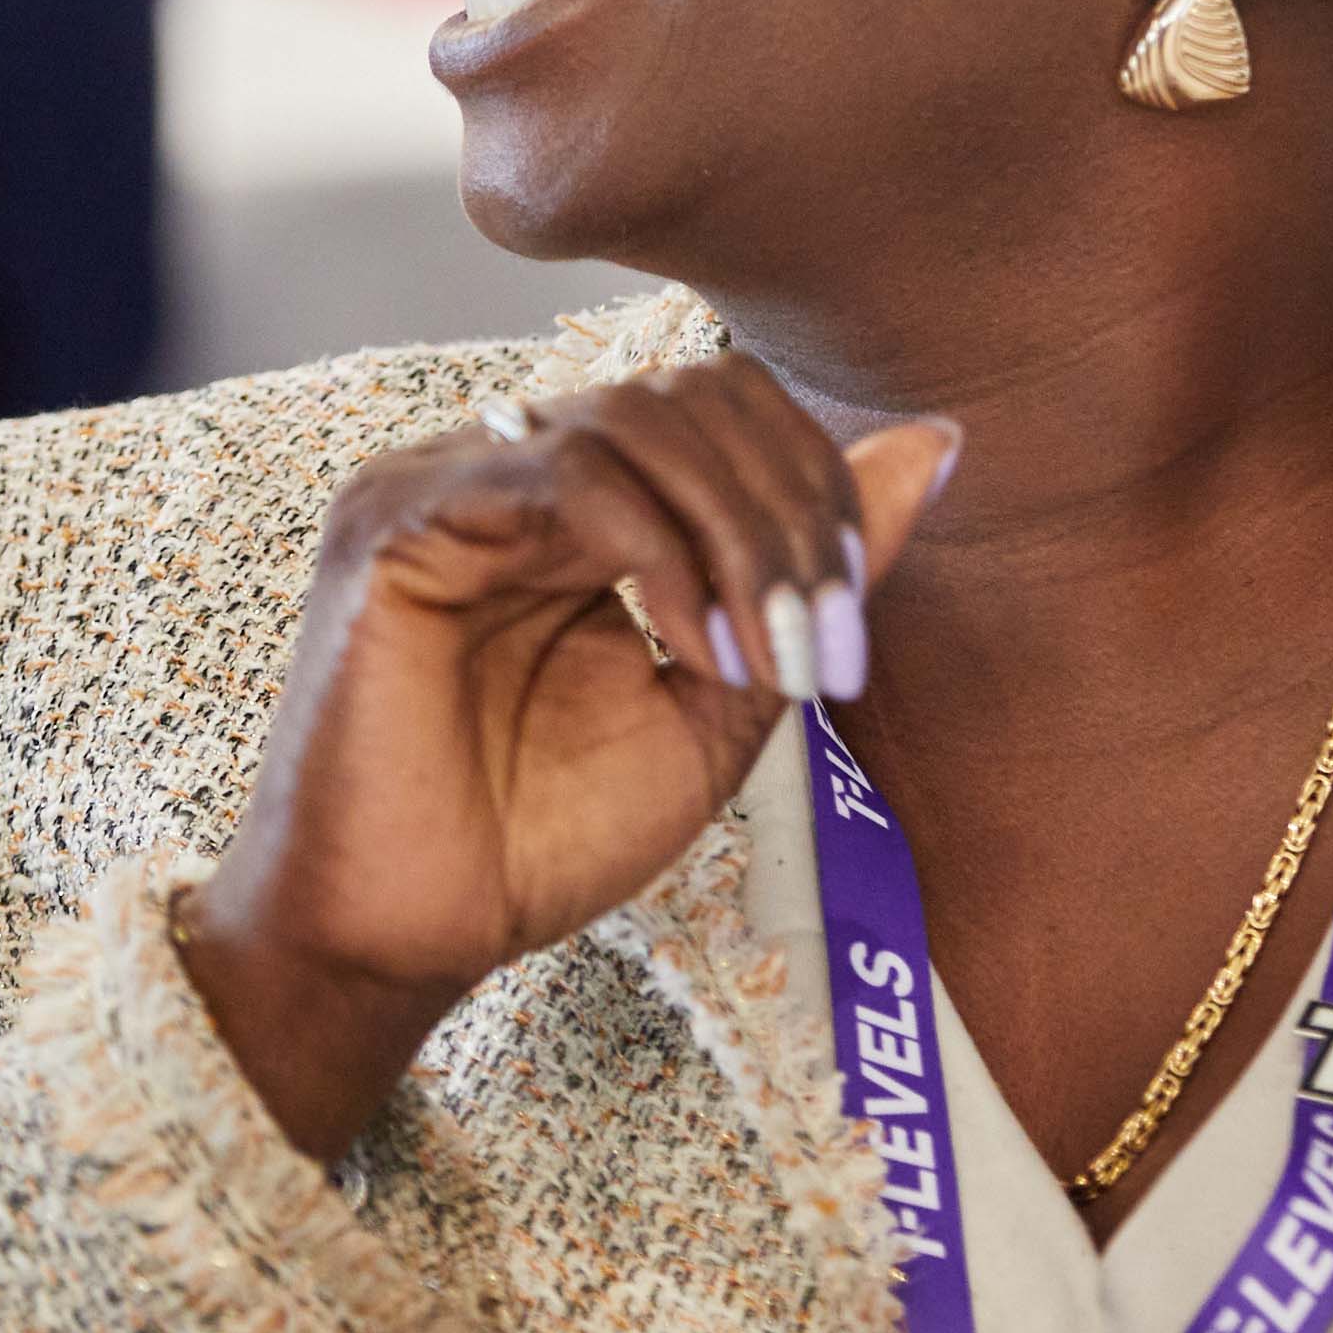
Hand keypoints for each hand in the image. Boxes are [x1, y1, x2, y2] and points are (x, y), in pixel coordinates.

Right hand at [182, 358, 956, 1156]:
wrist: (411, 939)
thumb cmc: (544, 834)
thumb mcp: (724, 700)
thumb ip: (812, 575)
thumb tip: (935, 443)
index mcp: (584, 497)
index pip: (727, 404)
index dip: (813, 490)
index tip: (844, 632)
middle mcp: (513, 466)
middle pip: (695, 393)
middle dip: (790, 512)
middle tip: (818, 643)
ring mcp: (447, 481)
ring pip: (636, 417)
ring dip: (735, 534)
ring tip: (753, 656)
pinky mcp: (397, 523)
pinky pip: (559, 472)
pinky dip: (653, 549)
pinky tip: (682, 642)